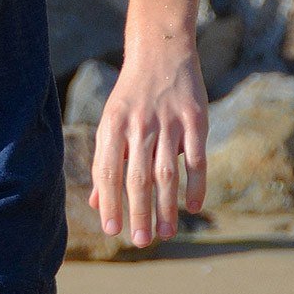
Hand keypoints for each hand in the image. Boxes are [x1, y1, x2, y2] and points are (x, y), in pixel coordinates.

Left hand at [88, 45, 208, 245]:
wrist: (160, 51)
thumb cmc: (131, 94)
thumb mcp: (112, 122)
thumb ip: (107, 162)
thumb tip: (97, 204)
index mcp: (112, 124)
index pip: (107, 170)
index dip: (109, 201)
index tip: (112, 231)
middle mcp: (138, 124)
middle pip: (137, 177)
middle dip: (137, 213)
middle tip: (140, 242)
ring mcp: (168, 121)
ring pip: (166, 174)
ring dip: (166, 207)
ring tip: (165, 234)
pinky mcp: (194, 119)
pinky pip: (196, 159)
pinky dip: (195, 185)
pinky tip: (193, 207)